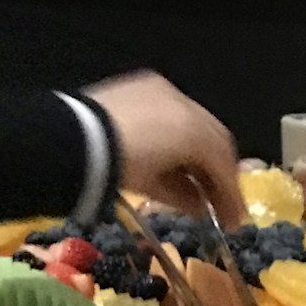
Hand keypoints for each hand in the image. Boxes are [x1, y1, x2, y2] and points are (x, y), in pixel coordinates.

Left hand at [85, 73, 244, 227]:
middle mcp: (185, 102)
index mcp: (193, 127)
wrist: (71, 138)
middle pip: (215, 138)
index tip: (234, 218)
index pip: (224, 160)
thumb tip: (201, 206)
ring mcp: (163, 91)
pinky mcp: (143, 86)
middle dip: (219, 170)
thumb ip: (184, 195)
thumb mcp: (153, 185)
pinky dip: (178, 134)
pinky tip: (172, 153)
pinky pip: (173, 110)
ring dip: (199, 152)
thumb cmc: (118, 166)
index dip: (232, 191)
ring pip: (196, 122)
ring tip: (194, 180)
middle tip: (219, 200)